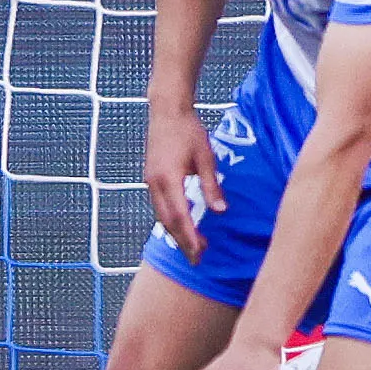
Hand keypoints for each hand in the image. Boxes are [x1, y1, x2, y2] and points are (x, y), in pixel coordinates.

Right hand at [142, 103, 223, 260]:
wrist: (167, 111)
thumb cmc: (189, 131)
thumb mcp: (206, 157)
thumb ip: (211, 186)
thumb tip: (220, 212)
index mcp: (169, 179)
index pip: (180, 216)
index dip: (190, 237)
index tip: (200, 252)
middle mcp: (155, 184)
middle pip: (168, 221)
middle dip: (182, 241)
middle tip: (198, 258)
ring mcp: (150, 182)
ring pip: (161, 216)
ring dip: (176, 233)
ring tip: (193, 246)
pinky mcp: (150, 179)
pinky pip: (159, 206)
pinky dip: (170, 220)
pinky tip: (182, 226)